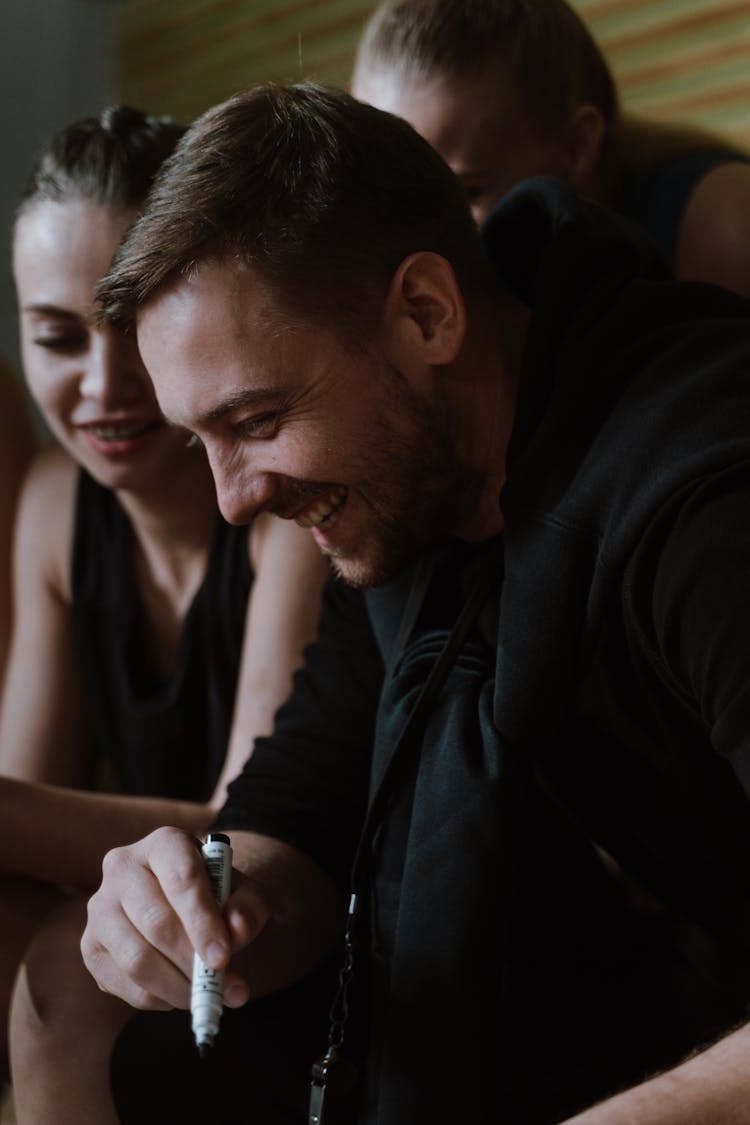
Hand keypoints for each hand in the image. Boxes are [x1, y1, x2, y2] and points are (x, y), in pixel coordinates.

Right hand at [81, 826, 266, 1010]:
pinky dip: (157, 998)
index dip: (202, 923)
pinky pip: (123, 984)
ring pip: (135, 959)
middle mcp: (122, 867)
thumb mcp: (244, 893)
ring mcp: (100, 907)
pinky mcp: (91, 946)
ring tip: (206, 996)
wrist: (184, 907)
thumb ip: (247, 908)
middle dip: (191, 962)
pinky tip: (180, 992)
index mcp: (164, 843)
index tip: (222, 959)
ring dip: (176, 987)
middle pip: (155, 922)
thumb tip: (237, 931)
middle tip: (222, 988)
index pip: (182, 880)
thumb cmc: (218, 895)